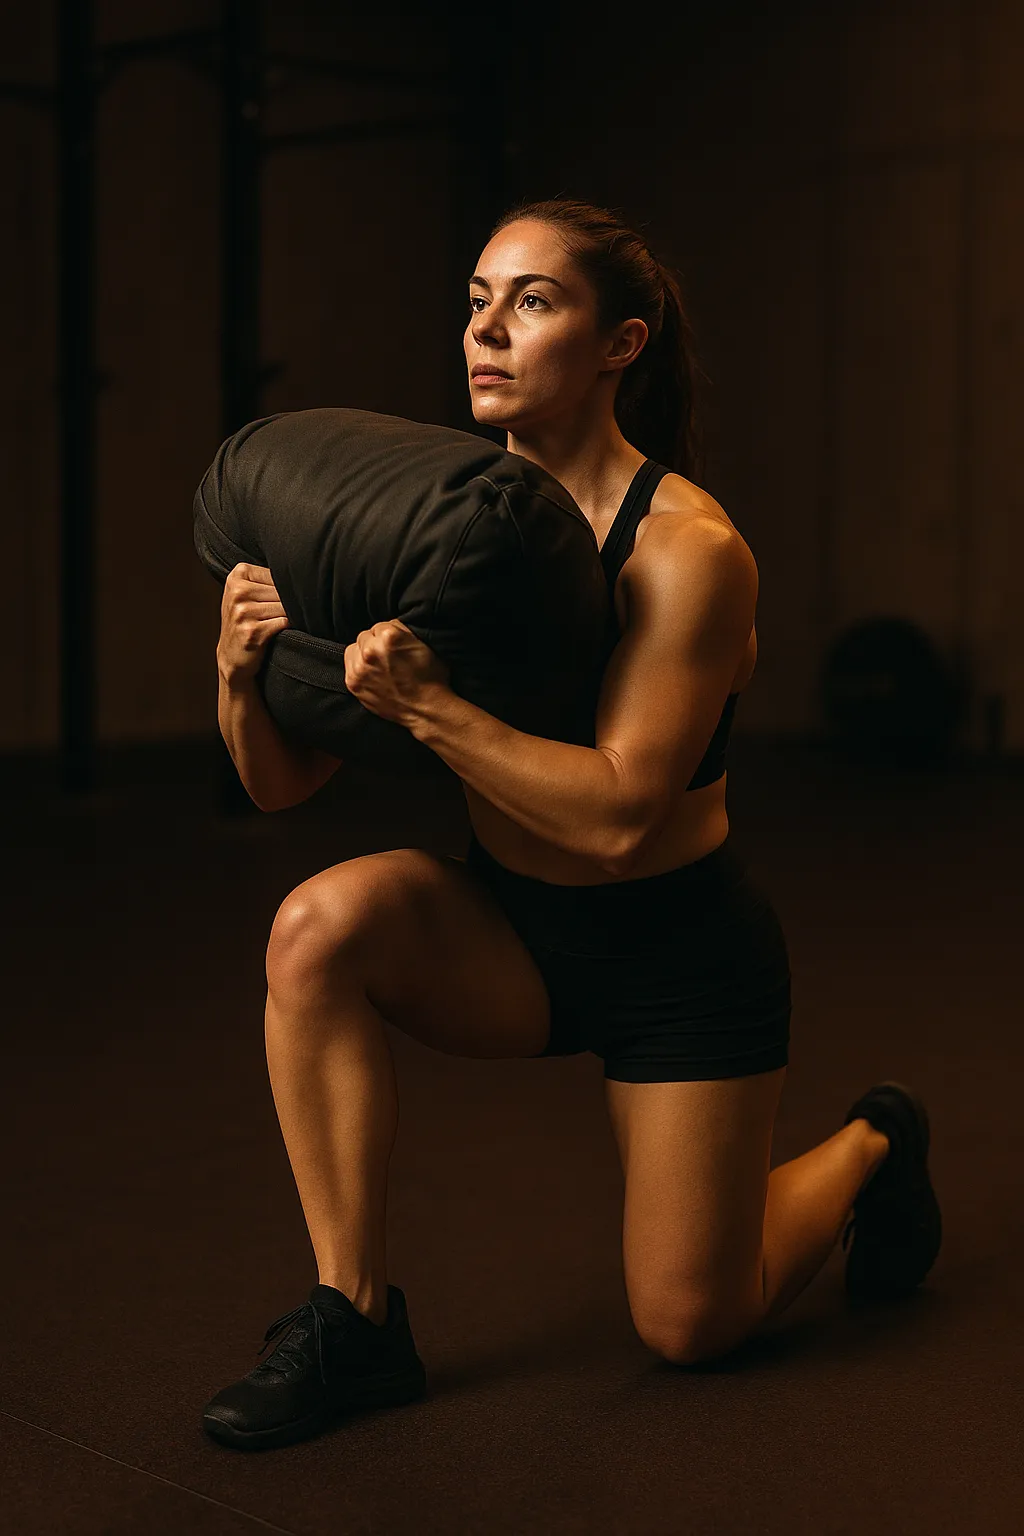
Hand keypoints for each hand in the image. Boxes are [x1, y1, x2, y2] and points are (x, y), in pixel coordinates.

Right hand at [217, 563, 289, 682]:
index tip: (282, 598)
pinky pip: (283, 622)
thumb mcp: (246, 595)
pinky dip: (288, 627)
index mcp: (237, 576)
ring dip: (291, 615)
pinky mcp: (252, 631)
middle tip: (285, 612)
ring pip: (284, 606)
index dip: (287, 586)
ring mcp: (243, 612)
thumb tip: (304, 573)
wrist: (231, 656)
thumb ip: (266, 581)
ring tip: (282, 621)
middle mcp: (238, 592)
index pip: (276, 573)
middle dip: (289, 602)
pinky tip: (282, 631)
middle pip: (281, 590)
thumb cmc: (243, 622)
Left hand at [344, 620, 450, 727]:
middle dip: (375, 644)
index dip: (389, 635)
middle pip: (364, 636)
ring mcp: (360, 668)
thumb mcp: (423, 644)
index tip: (395, 645)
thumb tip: (389, 626)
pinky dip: (358, 669)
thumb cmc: (430, 679)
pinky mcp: (354, 683)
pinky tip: (373, 675)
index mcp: (389, 636)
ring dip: (364, 655)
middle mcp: (371, 650)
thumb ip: (402, 630)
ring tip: (379, 666)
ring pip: (354, 649)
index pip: (379, 625)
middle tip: (388, 657)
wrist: (426, 709)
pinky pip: (349, 667)